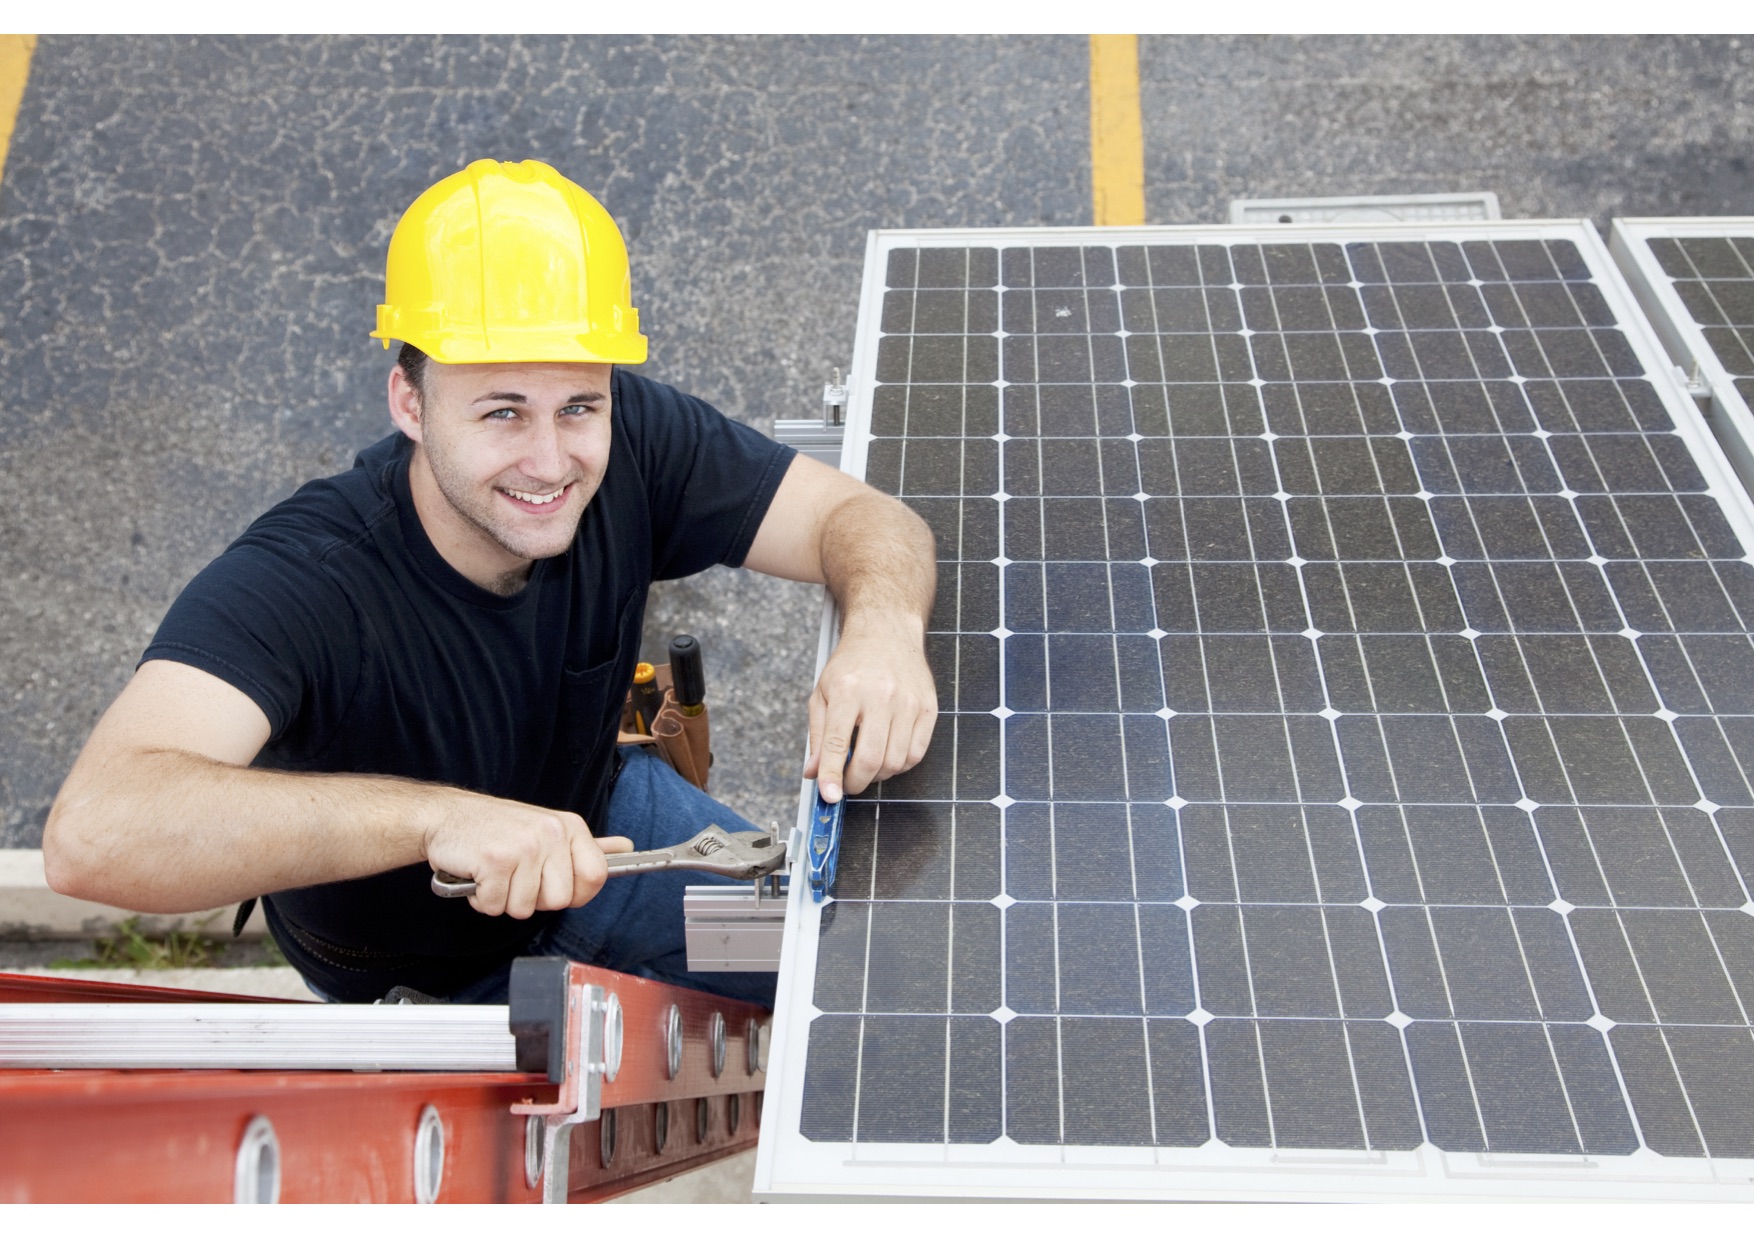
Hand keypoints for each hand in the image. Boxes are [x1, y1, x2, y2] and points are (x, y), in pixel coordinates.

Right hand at [424, 794, 633, 918]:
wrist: (446, 817)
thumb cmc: (498, 829)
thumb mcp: (548, 829)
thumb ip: (586, 845)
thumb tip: (626, 848)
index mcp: (570, 827)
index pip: (596, 877)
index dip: (575, 893)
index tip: (553, 885)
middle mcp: (551, 833)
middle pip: (560, 900)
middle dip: (533, 899)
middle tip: (515, 875)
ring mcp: (524, 846)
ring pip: (526, 908)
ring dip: (504, 899)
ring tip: (495, 872)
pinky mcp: (495, 861)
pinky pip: (496, 906)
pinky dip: (482, 899)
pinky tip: (478, 875)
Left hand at [804, 614, 937, 802]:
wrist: (886, 632)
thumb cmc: (851, 664)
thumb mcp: (822, 694)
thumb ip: (817, 736)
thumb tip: (814, 773)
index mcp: (846, 690)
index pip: (836, 743)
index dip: (832, 776)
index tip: (829, 796)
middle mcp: (880, 696)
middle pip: (870, 759)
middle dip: (855, 783)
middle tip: (846, 784)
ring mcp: (908, 702)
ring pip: (895, 762)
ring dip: (878, 775)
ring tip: (866, 763)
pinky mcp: (928, 708)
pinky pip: (916, 754)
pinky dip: (900, 765)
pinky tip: (887, 754)